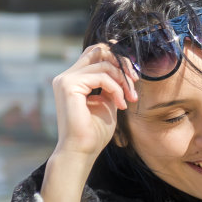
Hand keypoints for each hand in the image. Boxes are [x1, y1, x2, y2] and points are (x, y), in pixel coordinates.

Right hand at [40, 44, 139, 201]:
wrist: (82, 151)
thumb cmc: (94, 132)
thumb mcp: (108, 103)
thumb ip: (111, 85)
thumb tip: (123, 71)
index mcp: (74, 79)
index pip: (94, 53)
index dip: (114, 52)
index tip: (133, 66)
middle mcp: (66, 76)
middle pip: (98, 50)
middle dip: (121, 63)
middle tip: (135, 81)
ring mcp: (66, 79)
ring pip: (104, 65)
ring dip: (123, 82)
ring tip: (130, 98)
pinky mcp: (69, 85)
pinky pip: (102, 77)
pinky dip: (116, 89)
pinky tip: (120, 105)